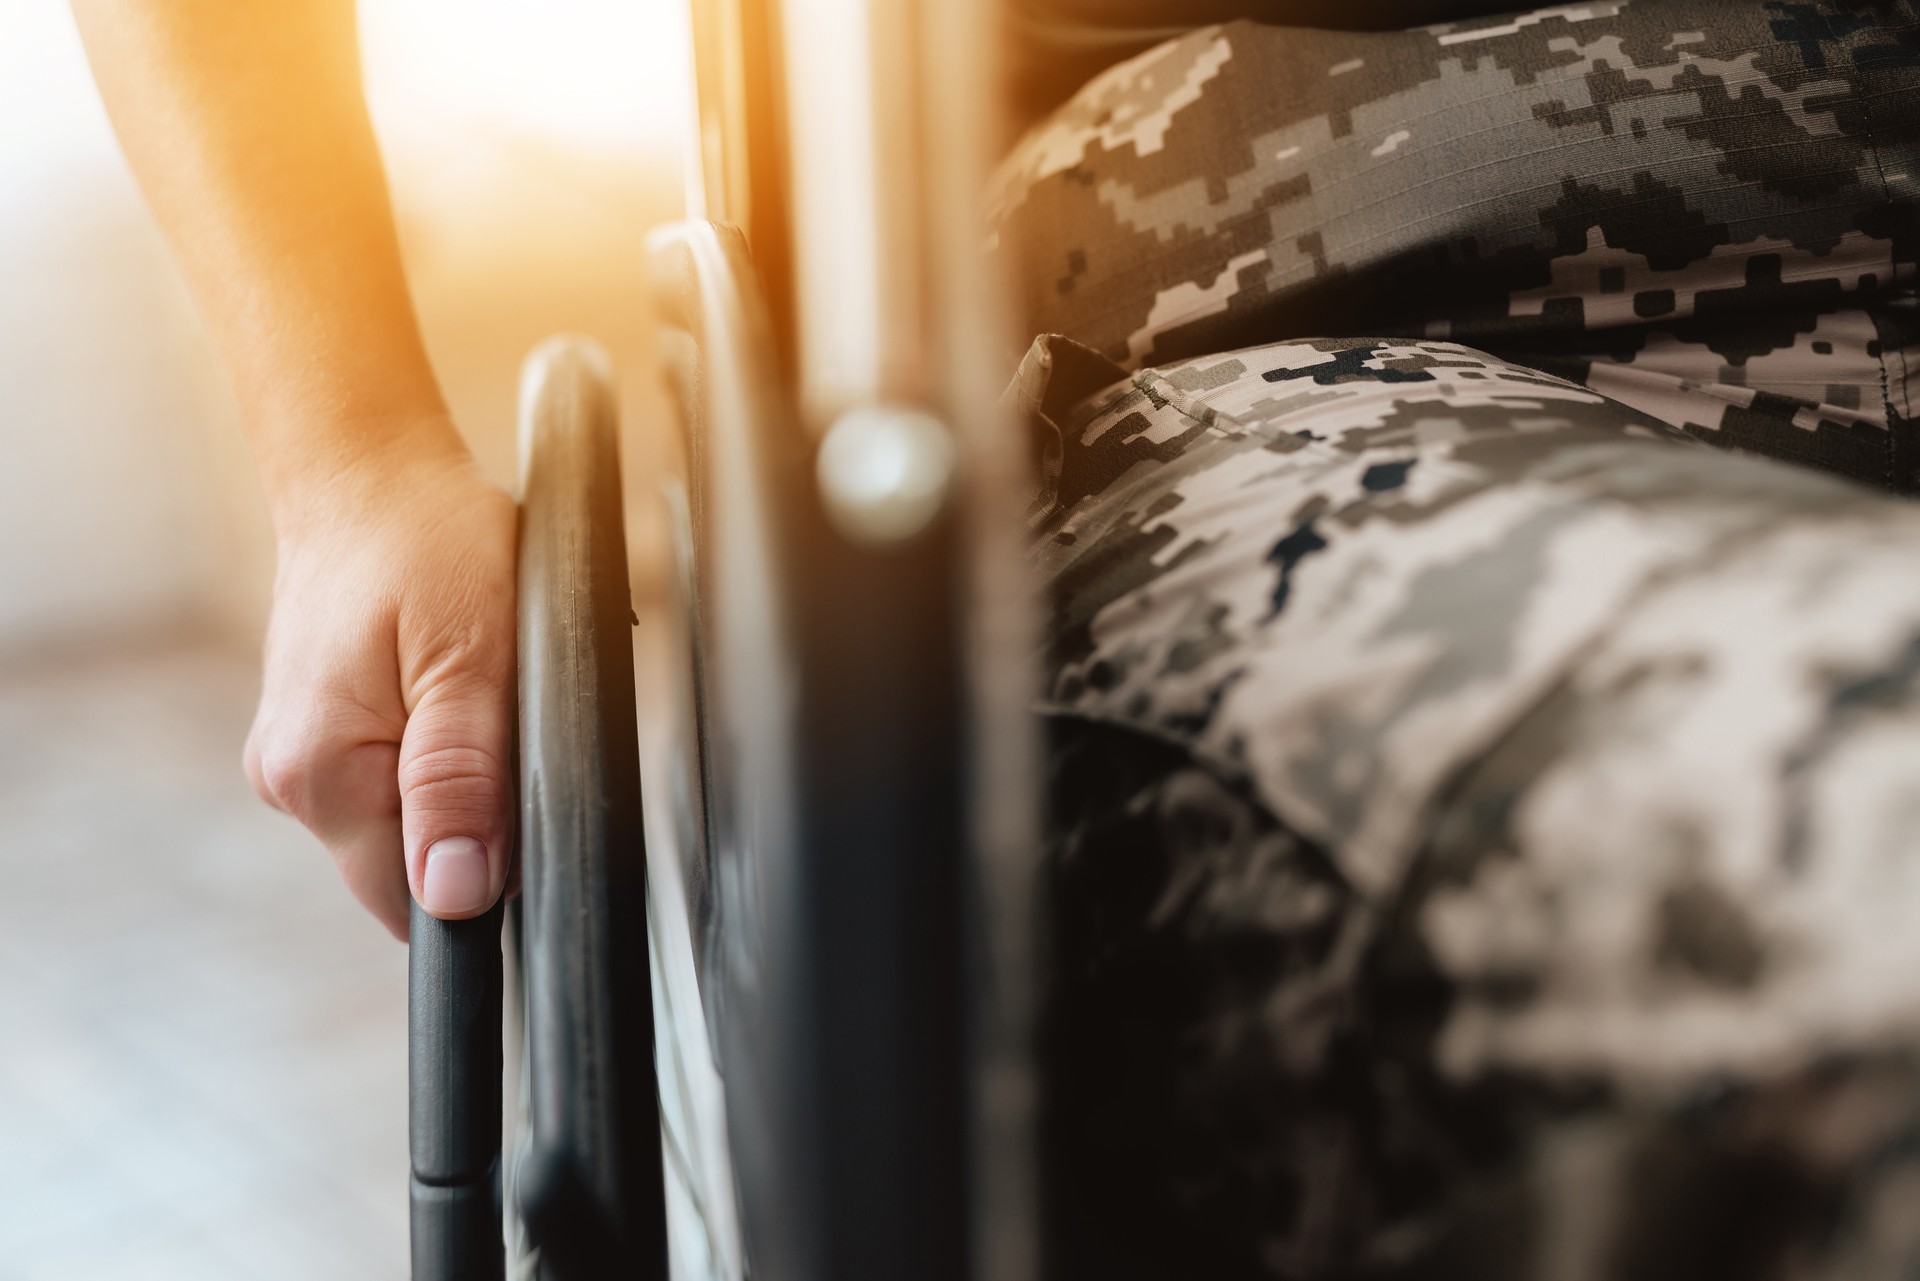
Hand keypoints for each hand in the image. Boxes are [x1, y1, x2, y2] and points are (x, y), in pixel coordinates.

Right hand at [243, 427, 516, 938]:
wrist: (368, 471)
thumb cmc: (424, 541)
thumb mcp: (473, 659)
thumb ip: (462, 781)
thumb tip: (457, 894)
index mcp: (319, 774)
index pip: (412, 902)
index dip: (481, 872)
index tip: (512, 799)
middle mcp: (290, 780)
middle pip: (411, 864)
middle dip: (474, 814)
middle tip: (496, 714)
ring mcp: (296, 757)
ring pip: (407, 819)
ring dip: (457, 775)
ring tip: (468, 685)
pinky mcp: (315, 733)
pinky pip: (392, 776)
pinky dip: (434, 745)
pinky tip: (443, 683)